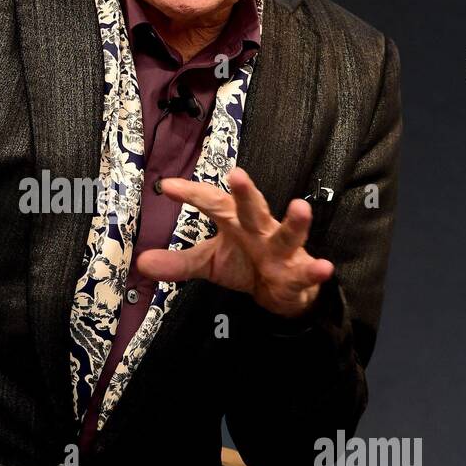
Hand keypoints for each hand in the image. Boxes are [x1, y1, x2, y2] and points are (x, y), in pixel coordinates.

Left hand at [137, 166, 334, 318]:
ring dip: (295, 222)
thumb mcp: (209, 263)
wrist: (280, 290)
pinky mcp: (298, 272)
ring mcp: (281, 250)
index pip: (211, 203)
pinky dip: (316, 270)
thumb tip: (141, 263)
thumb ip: (179, 263)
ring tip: (300, 207)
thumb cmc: (245, 264)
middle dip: (246, 193)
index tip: (167, 186)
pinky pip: (307, 272)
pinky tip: (324, 267)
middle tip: (238, 174)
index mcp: (235, 221)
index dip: (191, 194)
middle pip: (252, 208)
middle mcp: (259, 229)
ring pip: (289, 233)